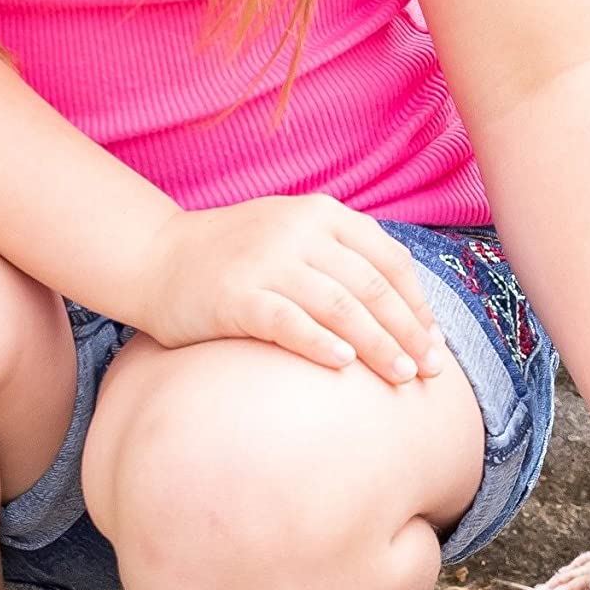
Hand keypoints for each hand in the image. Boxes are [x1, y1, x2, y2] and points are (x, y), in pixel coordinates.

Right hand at [136, 194, 445, 387]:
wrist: (156, 257)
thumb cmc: (234, 257)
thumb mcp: (292, 235)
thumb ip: (341, 257)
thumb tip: (404, 309)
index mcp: (321, 213)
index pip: (388, 259)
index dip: (417, 303)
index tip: (434, 340)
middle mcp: (299, 231)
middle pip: (371, 286)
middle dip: (407, 331)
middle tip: (430, 370)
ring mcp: (267, 261)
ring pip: (341, 306)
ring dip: (378, 345)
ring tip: (402, 376)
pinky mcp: (237, 295)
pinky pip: (290, 322)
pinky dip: (323, 344)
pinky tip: (345, 366)